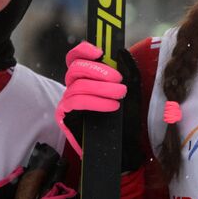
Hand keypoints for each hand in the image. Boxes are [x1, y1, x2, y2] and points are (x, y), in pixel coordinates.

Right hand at [56, 42, 143, 170]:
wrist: (124, 148)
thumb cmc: (126, 120)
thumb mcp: (132, 91)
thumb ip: (128, 70)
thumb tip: (121, 50)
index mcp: (86, 78)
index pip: (76, 58)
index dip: (83, 50)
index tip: (100, 51)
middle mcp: (73, 87)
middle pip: (75, 68)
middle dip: (98, 70)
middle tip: (118, 80)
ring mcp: (67, 101)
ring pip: (78, 85)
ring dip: (101, 88)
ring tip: (120, 94)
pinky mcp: (65, 116)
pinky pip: (76, 102)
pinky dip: (95, 101)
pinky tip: (111, 106)